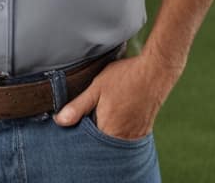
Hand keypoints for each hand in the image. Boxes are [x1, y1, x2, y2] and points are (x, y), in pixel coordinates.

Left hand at [52, 53, 180, 140]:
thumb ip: (78, 106)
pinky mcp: (143, 131)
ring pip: (113, 140)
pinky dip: (119, 130)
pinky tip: (118, 114)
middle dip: (93, 131)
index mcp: (107, 130)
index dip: (80, 131)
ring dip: (106, 130)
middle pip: (100, 143)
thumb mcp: (97, 87)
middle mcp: (122, 138)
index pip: (87, 141)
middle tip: (93, 112)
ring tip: (106, 111)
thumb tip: (59, 121)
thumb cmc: (125, 77)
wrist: (155, 71)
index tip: (78, 119)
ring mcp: (134, 136)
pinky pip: (126, 137)